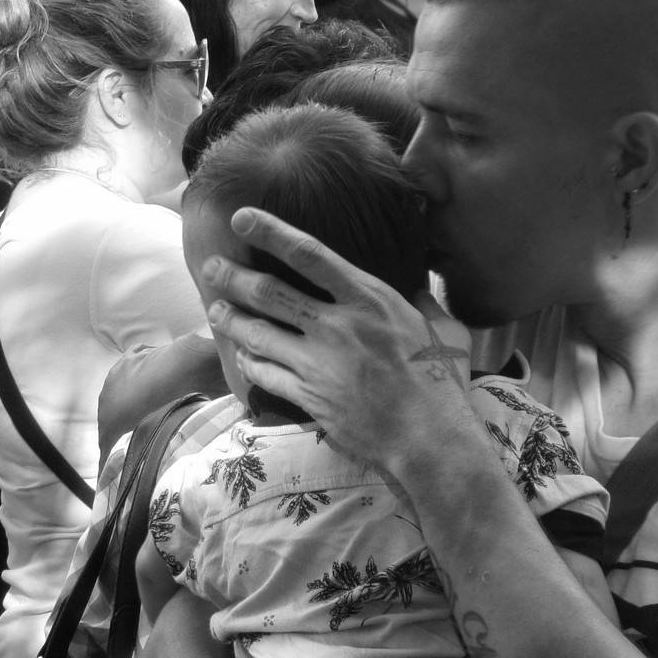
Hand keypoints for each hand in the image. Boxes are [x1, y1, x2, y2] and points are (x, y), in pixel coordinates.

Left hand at [203, 206, 476, 473]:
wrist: (429, 439)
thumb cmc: (443, 383)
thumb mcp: (445, 330)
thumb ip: (427, 303)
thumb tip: (421, 290)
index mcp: (369, 299)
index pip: (309, 253)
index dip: (271, 231)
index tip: (242, 217)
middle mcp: (337, 325)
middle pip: (270, 292)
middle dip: (233, 277)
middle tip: (211, 267)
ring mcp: (318, 363)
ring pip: (258, 334)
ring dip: (231, 320)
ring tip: (215, 310)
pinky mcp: (309, 397)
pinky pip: (265, 374)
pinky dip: (249, 363)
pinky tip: (242, 357)